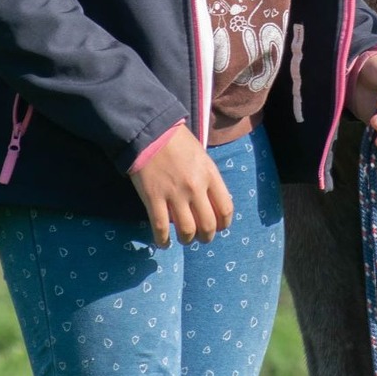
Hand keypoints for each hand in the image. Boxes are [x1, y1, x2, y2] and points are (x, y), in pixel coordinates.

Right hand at [130, 126, 233, 246]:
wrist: (151, 132)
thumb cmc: (178, 142)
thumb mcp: (202, 157)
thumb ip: (210, 179)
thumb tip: (215, 203)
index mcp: (210, 175)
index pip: (226, 209)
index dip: (224, 224)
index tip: (219, 227)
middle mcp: (195, 187)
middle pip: (208, 225)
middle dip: (206, 236)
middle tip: (201, 237)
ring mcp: (174, 194)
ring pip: (187, 230)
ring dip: (187, 240)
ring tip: (184, 239)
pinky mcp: (153, 198)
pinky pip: (160, 227)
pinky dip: (162, 240)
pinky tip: (163, 243)